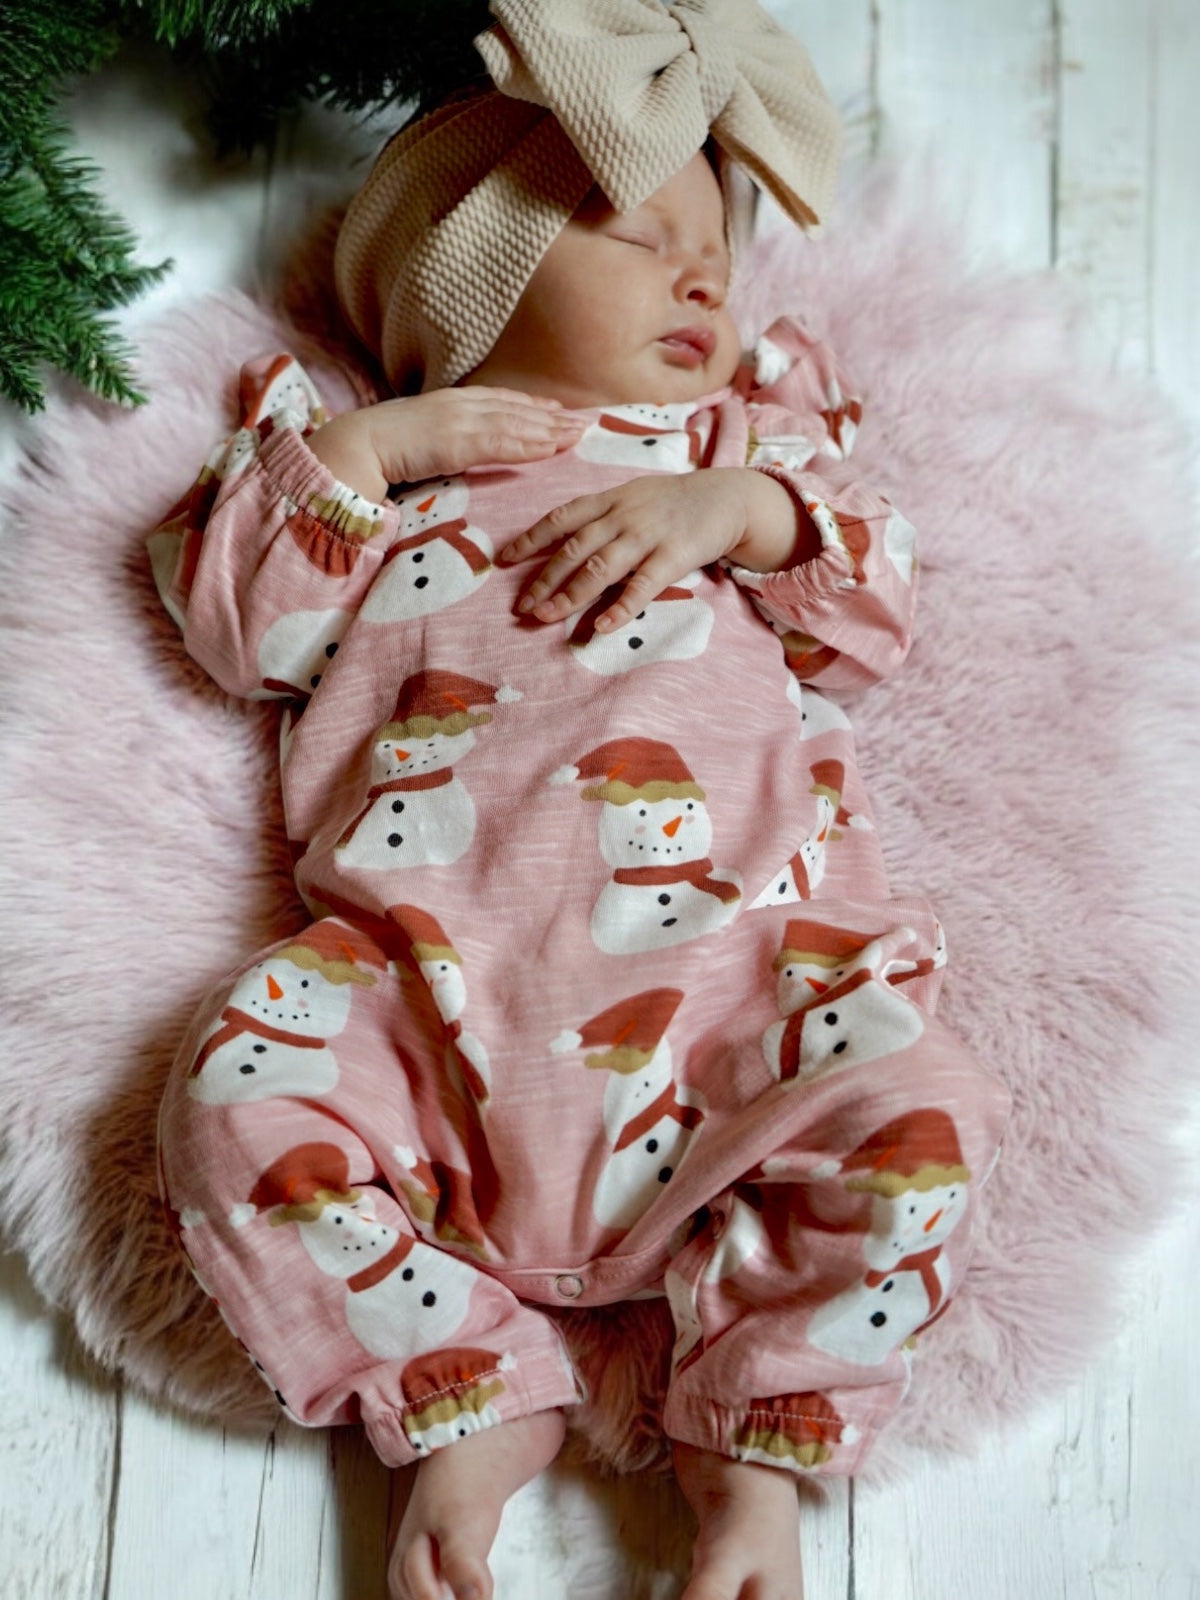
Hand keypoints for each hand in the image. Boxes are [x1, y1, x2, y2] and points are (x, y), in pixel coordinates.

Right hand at [309, 387, 586, 500]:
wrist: (359, 444)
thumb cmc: (382, 445)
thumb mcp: (420, 434)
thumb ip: (442, 435)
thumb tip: (452, 446)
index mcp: (452, 401)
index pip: (502, 401)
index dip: (533, 405)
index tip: (558, 409)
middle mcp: (462, 405)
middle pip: (518, 409)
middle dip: (553, 417)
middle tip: (585, 422)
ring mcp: (462, 421)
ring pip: (518, 424)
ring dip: (551, 430)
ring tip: (579, 435)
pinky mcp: (460, 442)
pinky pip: (504, 443)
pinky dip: (531, 445)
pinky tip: (553, 448)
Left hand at [499, 468, 806, 632]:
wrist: (726, 496)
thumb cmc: (673, 502)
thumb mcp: (632, 497)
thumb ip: (600, 516)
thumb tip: (561, 542)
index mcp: (609, 500)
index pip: (560, 519)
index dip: (530, 540)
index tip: (504, 561)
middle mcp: (622, 516)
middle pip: (574, 550)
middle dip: (544, 579)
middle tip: (522, 607)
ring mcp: (647, 536)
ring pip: (600, 568)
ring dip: (570, 595)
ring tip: (546, 617)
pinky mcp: (673, 556)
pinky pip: (642, 586)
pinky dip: (620, 607)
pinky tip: (600, 626)